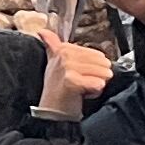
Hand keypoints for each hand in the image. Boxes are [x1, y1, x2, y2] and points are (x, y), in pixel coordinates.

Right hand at [39, 0, 114, 121]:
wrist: (52, 112)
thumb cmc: (58, 89)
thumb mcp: (55, 63)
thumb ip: (52, 45)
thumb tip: (42, 31)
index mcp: (64, 48)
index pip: (98, 55)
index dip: (93, 68)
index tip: (79, 77)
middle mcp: (64, 54)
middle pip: (102, 63)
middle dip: (96, 77)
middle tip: (81, 85)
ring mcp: (67, 66)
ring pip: (102, 73)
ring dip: (96, 86)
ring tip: (81, 90)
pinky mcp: (71, 80)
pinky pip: (98, 83)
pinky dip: (95, 92)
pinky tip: (83, 95)